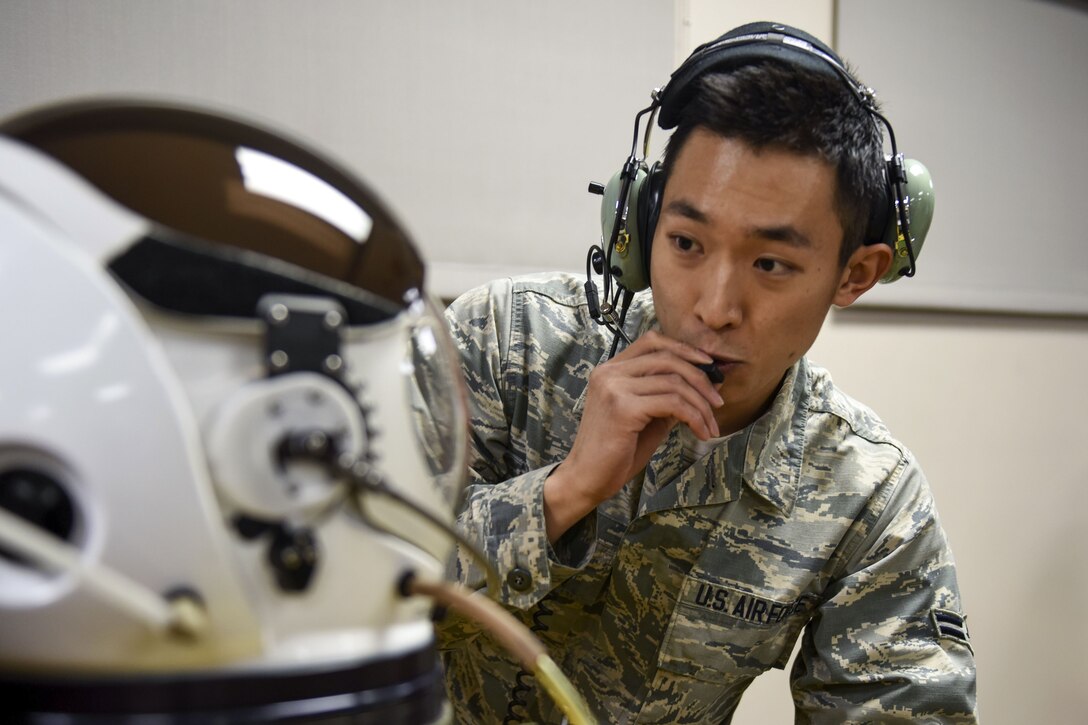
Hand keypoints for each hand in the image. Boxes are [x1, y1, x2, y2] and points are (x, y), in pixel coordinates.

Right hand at [543, 331, 722, 541]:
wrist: (588, 478)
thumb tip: (707, 383)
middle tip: (718, 402)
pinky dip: (694, 417)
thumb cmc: (616, 451)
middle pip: (667, 358)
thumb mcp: (647, 416)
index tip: (709, 367)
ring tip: (711, 425)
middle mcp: (609, 372)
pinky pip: (672, 404)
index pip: (652, 342)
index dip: (685, 349)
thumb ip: (669, 396)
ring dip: (701, 405)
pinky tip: (701, 433)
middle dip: (701, 378)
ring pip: (674, 382)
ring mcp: (614, 388)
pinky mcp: (623, 408)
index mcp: (611, 369)